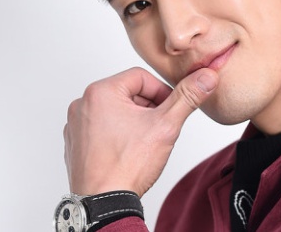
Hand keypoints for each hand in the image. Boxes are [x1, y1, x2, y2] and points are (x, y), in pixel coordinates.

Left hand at [63, 67, 217, 196]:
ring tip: (142, 143)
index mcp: (100, 92)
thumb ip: (187, 97)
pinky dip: (117, 135)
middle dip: (148, 108)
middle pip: (128, 93)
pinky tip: (127, 152)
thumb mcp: (166, 126)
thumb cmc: (127, 166)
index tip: (169, 111)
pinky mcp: (75, 142)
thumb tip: (205, 78)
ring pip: (115, 111)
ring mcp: (76, 124)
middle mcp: (82, 104)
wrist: (104, 203)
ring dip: (133, 121)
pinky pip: (101, 127)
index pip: (142, 77)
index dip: (162, 92)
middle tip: (158, 129)